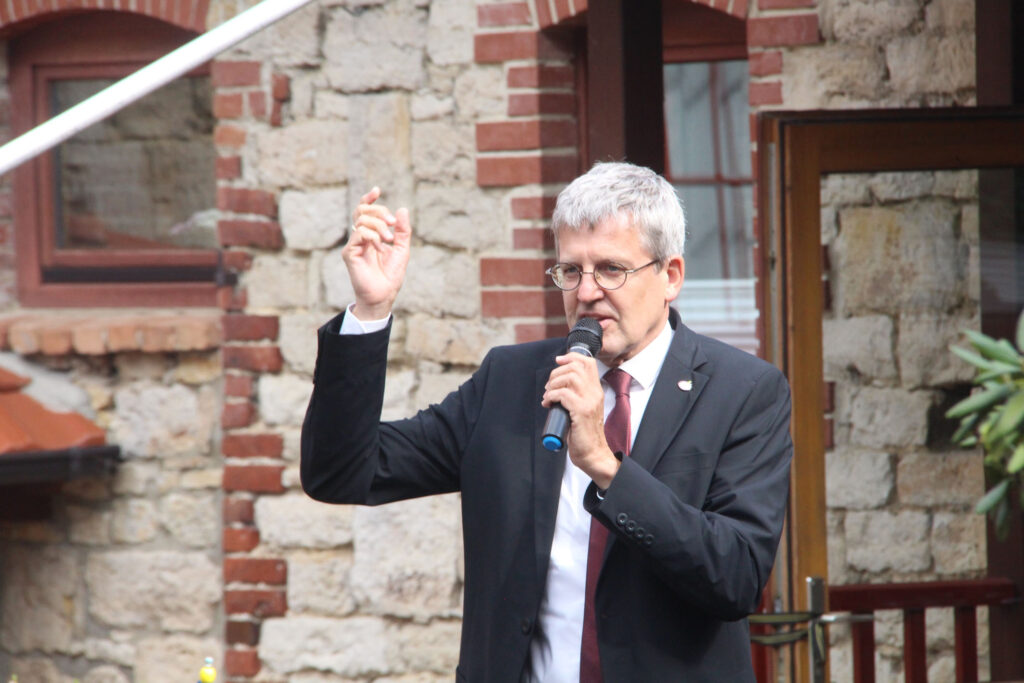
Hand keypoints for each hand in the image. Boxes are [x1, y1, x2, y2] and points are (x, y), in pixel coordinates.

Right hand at [342, 187, 411, 319]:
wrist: (384, 295)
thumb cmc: (391, 276)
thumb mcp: (402, 249)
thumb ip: (402, 231)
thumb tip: (401, 209)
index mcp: (371, 235)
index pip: (365, 211)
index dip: (369, 199)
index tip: (377, 191)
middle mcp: (360, 238)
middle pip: (362, 211)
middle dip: (378, 211)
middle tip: (392, 222)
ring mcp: (353, 245)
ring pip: (361, 220)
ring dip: (379, 226)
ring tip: (389, 239)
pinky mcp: (349, 253)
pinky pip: (359, 234)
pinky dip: (373, 236)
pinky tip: (381, 247)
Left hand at [542, 354, 620, 488]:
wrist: (592, 454)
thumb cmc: (583, 434)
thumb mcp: (582, 409)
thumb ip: (576, 395)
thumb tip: (557, 383)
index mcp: (596, 391)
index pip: (588, 363)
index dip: (571, 357)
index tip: (558, 361)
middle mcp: (595, 393)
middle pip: (575, 367)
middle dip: (556, 373)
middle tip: (549, 387)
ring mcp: (589, 402)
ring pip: (569, 377)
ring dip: (553, 384)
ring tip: (548, 396)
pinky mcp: (581, 411)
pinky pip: (563, 394)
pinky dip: (551, 396)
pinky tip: (548, 404)